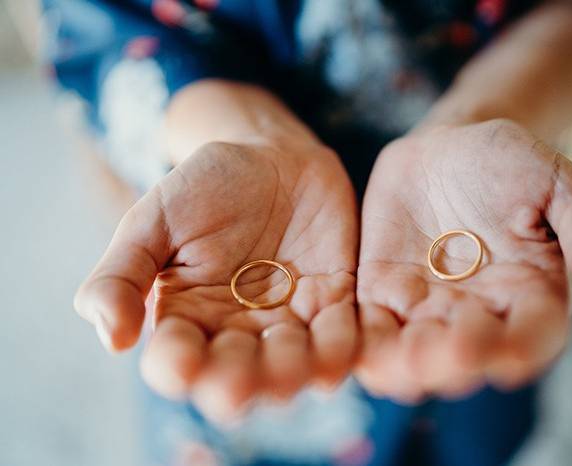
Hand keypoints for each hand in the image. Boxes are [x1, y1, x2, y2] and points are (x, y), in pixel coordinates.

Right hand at [74, 139, 357, 422]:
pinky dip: (345, 345)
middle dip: (239, 383)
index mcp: (187, 320)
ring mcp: (290, 324)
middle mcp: (238, 335)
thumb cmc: (206, 188)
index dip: (179, 368)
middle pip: (238, 378)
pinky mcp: (335, 306)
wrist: (273, 158)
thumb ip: (122, 274)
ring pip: (294, 367)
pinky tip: (342, 338)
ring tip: (292, 352)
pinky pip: (344, 337)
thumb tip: (112, 339)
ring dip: (294, 370)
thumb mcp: (153, 219)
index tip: (184, 362)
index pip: (177, 362)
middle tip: (240, 376)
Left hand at [356, 119, 571, 400]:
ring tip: (397, 360)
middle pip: (467, 354)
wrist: (447, 142)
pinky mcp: (380, 294)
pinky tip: (351, 347)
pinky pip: (370, 328)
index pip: (531, 338)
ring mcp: (425, 307)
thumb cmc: (512, 161)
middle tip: (439, 354)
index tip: (501, 353)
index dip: (517, 349)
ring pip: (414, 352)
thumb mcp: (561, 189)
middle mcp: (478, 313)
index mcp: (529, 297)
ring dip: (405, 363)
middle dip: (453, 359)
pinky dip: (363, 342)